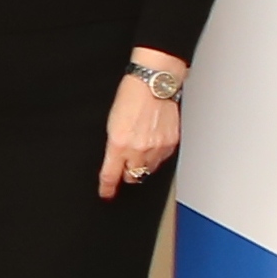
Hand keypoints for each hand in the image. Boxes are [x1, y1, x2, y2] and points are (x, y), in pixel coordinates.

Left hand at [98, 54, 184, 199]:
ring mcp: (156, 147)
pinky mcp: (171, 143)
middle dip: (128, 173)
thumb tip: (117, 160)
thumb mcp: (112, 122)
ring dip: (143, 164)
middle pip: (132, 176)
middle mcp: (138, 148)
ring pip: (149, 169)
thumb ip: (115, 144)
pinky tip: (153, 140)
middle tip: (126, 164)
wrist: (152, 84)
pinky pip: (162, 158)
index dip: (107, 188)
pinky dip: (157, 154)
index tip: (106, 193)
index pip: (110, 174)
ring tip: (141, 147)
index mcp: (118, 143)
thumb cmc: (130, 97)